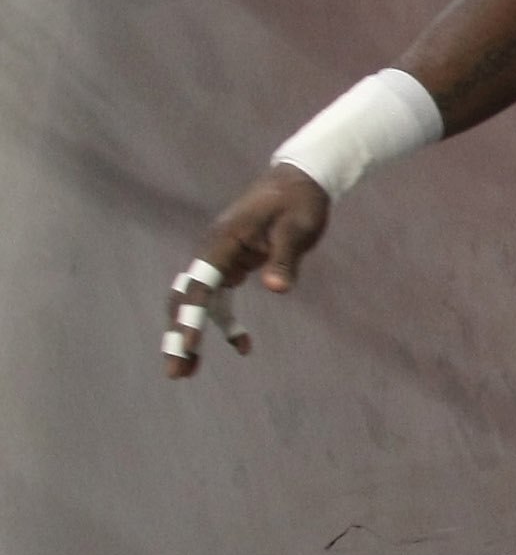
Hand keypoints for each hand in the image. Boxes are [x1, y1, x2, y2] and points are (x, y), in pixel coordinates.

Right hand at [161, 167, 331, 377]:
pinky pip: (220, 298)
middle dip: (178, 334)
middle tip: (176, 373)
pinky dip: (224, 322)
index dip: (191, 316)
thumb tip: (278, 289)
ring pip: (197, 301)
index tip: (187, 345)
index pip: (200, 284)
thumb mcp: (298, 229)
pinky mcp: (232, 264)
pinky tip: (243, 346)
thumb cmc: (299, 203)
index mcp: (222, 240)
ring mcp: (220, 258)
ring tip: (188, 372)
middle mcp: (213, 251)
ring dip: (192, 334)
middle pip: (186, 296)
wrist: (300, 182)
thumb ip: (286, 259)